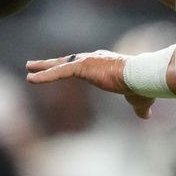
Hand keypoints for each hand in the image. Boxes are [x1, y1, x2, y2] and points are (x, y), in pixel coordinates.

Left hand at [25, 51, 155, 118]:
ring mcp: (88, 62)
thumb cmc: (142, 87)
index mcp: (106, 65)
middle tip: (35, 64)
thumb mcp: (139, 100)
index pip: (84, 66)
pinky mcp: (84, 67)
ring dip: (43, 67)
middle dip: (51, 63)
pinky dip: (45, 76)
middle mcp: (95, 59)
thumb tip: (146, 116)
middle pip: (68, 61)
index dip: (72, 67)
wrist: (143, 78)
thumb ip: (138, 107)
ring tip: (28, 68)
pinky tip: (31, 79)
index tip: (62, 67)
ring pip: (60, 64)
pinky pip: (59, 72)